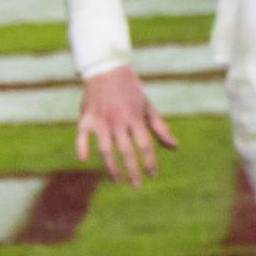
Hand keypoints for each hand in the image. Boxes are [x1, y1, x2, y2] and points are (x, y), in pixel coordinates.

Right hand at [75, 64, 177, 186]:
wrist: (107, 70)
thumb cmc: (131, 91)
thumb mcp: (148, 107)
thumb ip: (160, 128)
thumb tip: (174, 147)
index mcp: (135, 119)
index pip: (144, 146)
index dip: (148, 162)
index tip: (152, 175)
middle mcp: (118, 122)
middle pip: (126, 152)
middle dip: (132, 170)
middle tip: (136, 185)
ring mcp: (101, 120)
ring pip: (105, 149)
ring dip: (110, 167)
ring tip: (117, 180)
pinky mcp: (85, 118)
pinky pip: (81, 136)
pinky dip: (81, 147)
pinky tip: (84, 159)